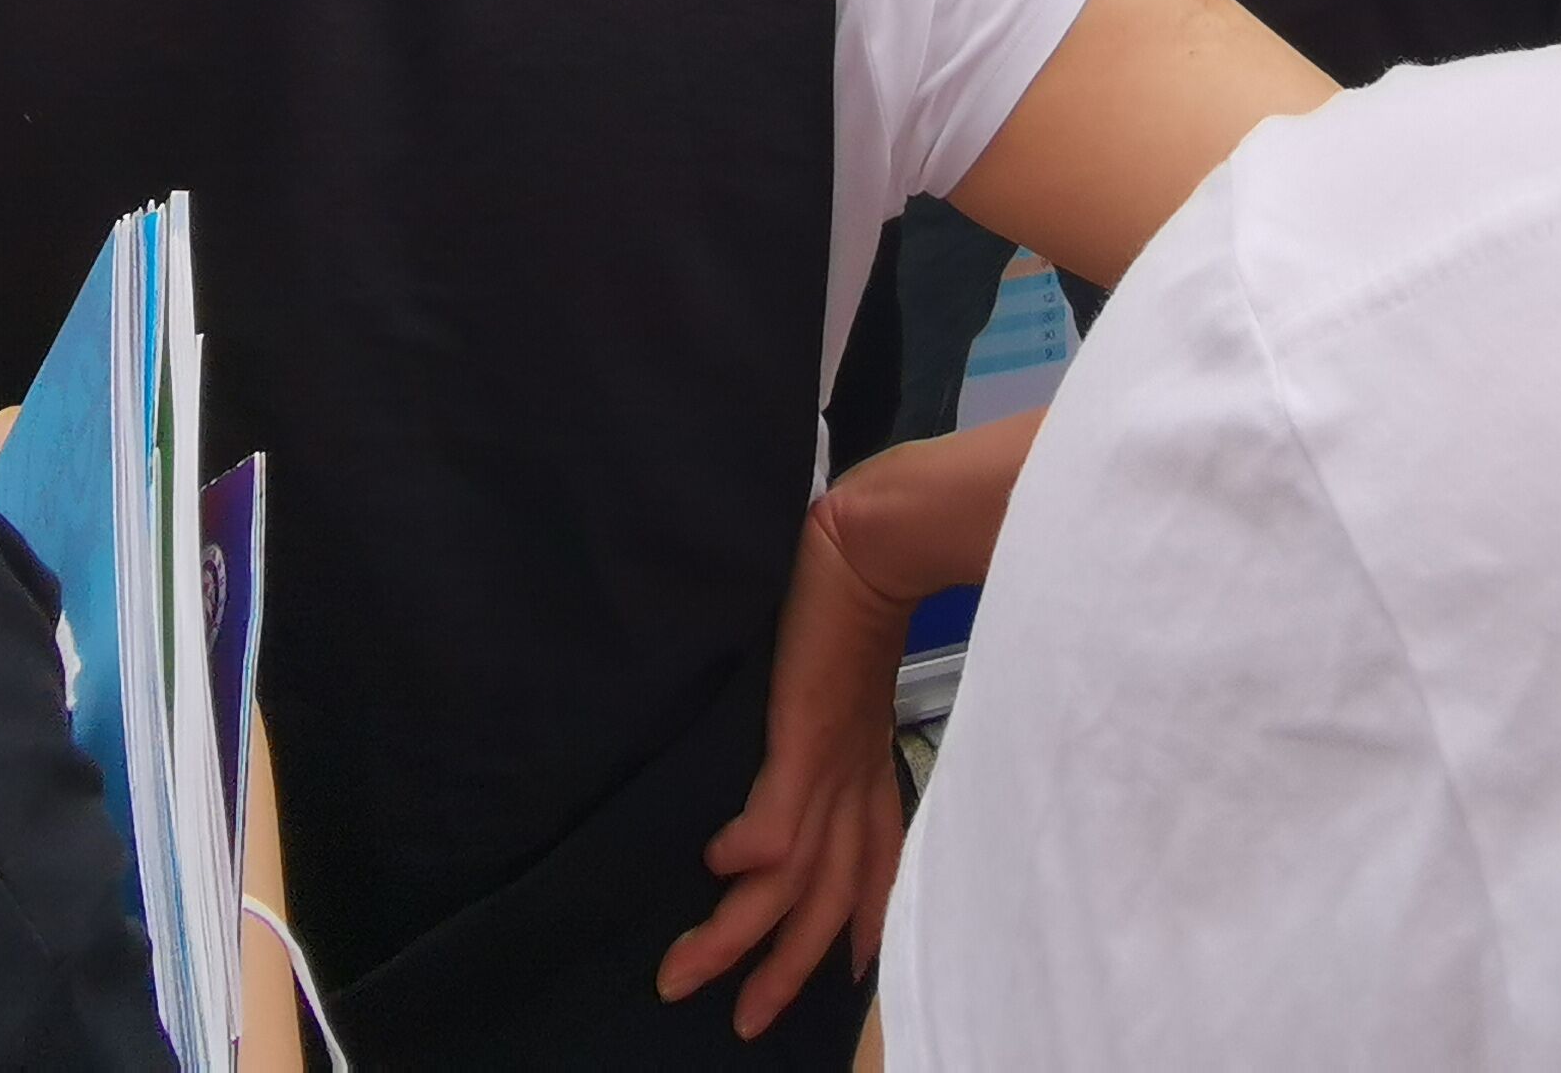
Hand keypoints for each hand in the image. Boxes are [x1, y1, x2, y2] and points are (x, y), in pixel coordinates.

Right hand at [660, 499, 911, 1034]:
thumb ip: (817, 732)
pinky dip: (753, 850)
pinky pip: (779, 812)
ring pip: (790, 877)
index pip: (870, 863)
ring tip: (687, 974)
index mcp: (864, 766)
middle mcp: (851, 778)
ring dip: (741, 934)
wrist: (873, 538)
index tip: (848, 975)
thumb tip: (783, 771)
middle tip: (740, 1022)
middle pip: (821, 897)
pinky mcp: (806, 733)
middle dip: (780, 967)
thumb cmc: (850, 595)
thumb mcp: (840, 679)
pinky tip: (719, 869)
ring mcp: (828, 760)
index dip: (859, 922)